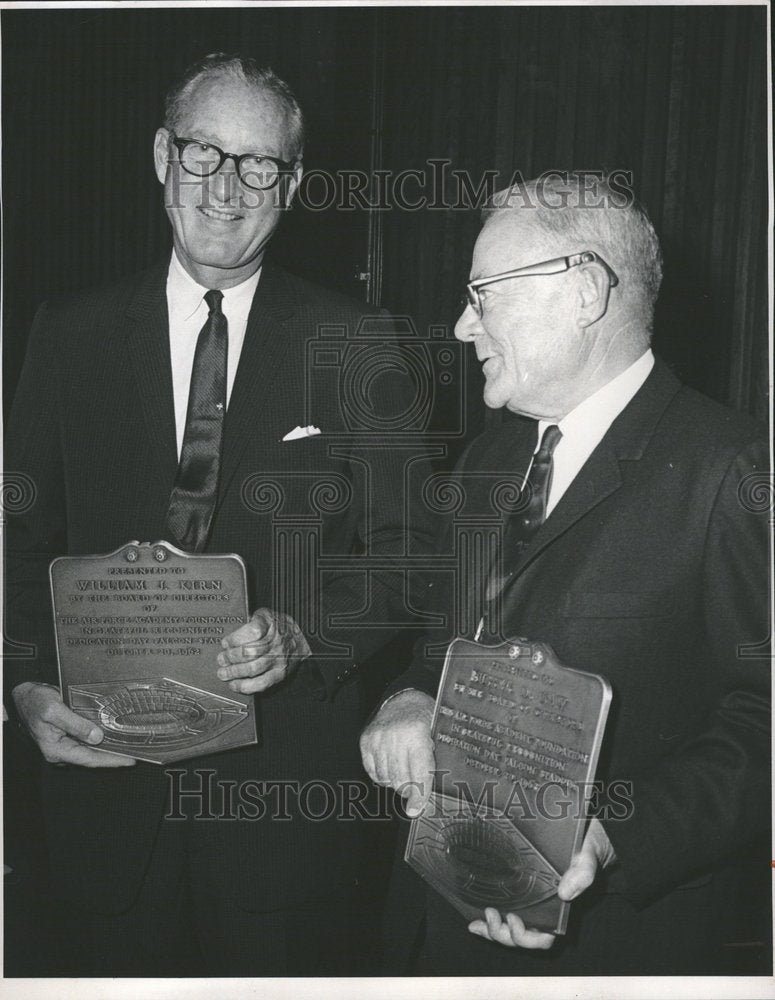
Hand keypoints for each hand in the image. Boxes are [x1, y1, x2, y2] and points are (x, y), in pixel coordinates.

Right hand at [12, 682, 135, 766]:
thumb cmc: (35, 702)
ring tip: (130, 745)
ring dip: (110, 748)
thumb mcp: (54, 710)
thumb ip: (76, 724)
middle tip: (136, 753)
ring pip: (92, 750)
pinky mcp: (69, 736)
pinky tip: (115, 736)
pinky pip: (88, 741)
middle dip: (114, 756)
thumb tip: (97, 737)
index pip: (89, 759)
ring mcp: (65, 744)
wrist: (24, 695)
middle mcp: (61, 751)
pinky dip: (102, 739)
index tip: (129, 760)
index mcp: (56, 750)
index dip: (111, 760)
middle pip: (93, 757)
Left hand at [217, 609, 311, 694]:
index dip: (236, 638)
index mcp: (271, 624)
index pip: (253, 631)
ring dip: (234, 672)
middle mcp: (276, 642)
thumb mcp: (266, 615)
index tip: (226, 642)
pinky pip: (261, 683)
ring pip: (253, 669)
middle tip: (221, 659)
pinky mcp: (279, 674)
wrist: (301, 639)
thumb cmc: (279, 627)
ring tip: (223, 673)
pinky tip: (235, 684)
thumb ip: (250, 620)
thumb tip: (230, 632)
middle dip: (231, 657)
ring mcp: (278, 659)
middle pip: (250, 652)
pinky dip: (245, 686)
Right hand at [360, 689, 435, 816]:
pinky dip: (383, 775)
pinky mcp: (366, 741)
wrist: (404, 700)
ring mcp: (378, 738)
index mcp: (418, 734)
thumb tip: (428, 800)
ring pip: (386, 778)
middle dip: (409, 790)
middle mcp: (396, 736)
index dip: (419, 796)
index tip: (415, 810)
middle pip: (400, 780)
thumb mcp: (438, 738)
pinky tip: (392, 766)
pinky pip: (373, 771)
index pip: (419, 774)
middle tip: (416, 787)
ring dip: (396, 782)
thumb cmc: (426, 719)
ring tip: (405, 771)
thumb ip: (436, 765)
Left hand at [468, 817, 615, 948]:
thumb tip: (565, 893)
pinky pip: (503, 915)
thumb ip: (582, 874)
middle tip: (491, 913)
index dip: (527, 938)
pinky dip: (488, 923)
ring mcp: (530, 906)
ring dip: (493, 930)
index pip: (544, 939)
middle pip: (521, 938)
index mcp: (560, 913)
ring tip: (481, 918)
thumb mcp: (587, 858)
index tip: (514, 919)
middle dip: (503, 934)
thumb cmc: (585, 850)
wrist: (582, 838)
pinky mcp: (518, 894)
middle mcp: (543, 914)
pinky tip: (474, 920)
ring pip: (509, 931)